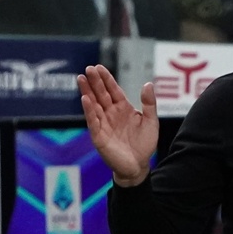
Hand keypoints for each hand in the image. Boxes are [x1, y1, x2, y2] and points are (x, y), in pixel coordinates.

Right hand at [77, 64, 157, 186]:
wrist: (139, 165)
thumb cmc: (144, 143)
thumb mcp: (151, 121)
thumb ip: (149, 103)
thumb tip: (148, 84)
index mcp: (123, 108)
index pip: (113, 90)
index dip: (106, 79)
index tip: (99, 67)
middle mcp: (111, 114)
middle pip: (101, 94)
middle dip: (95, 81)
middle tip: (88, 68)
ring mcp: (104, 124)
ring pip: (94, 105)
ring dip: (87, 92)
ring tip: (81, 78)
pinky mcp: (99, 136)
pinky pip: (93, 121)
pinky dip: (89, 110)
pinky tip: (85, 99)